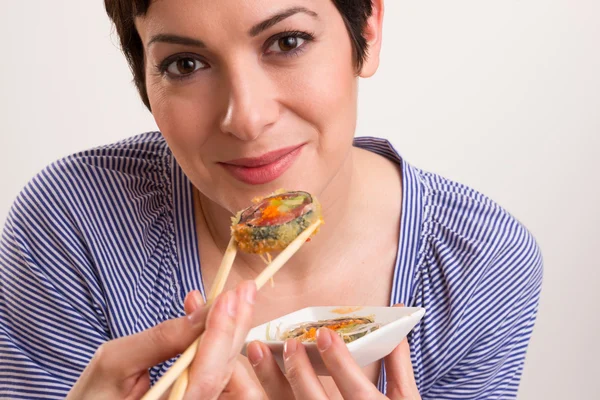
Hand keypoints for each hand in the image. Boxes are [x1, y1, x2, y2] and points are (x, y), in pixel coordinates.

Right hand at [66, 280, 256, 399]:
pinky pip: (215, 375)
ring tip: (229, 299)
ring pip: (225, 373)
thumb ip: (160, 340)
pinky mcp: (195, 399)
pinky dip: (217, 343)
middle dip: (235, 326)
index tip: (230, 296)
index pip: (205, 374)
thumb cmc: (90, 395)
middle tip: (245, 289)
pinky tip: (211, 318)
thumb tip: (201, 312)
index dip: (220, 333)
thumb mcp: (115, 363)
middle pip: (222, 372)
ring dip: (229, 332)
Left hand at [246, 304, 420, 399]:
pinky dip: (266, 396)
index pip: (355, 388)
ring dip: (270, 381)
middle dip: (300, 371)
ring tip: (258, 350)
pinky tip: (248, 378)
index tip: (324, 333)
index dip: (339, 361)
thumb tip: (394, 321)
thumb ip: (398, 364)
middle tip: (289, 342)